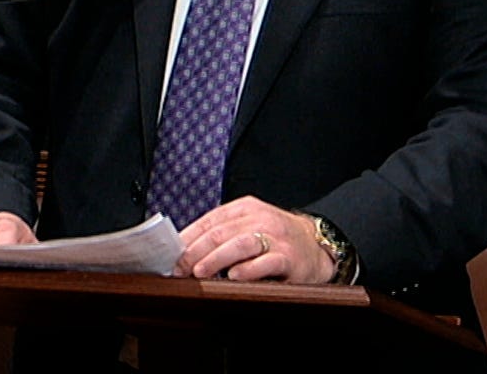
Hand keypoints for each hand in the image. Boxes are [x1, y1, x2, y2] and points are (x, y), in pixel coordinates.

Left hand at [174, 196, 335, 282]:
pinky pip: (266, 262)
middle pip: (220, 232)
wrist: (316, 247)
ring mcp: (276, 238)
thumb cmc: (275, 239)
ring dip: (216, 259)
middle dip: (194, 252)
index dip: (187, 239)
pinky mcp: (289, 258)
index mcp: (245, 208)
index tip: (170, 256)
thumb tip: (183, 252)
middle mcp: (260, 219)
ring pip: (240, 244)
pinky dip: (248, 270)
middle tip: (179, 269)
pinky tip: (234, 276)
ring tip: (199, 272)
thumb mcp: (249, 226)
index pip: (209, 220)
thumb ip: (222, 234)